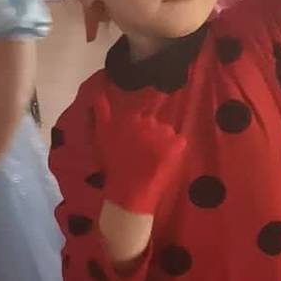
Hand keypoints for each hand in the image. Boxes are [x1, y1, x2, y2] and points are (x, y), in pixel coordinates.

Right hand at [93, 97, 185, 217]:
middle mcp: (150, 120)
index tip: (134, 144)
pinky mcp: (178, 143)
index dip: (138, 131)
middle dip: (150, 136)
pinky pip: (180, 141)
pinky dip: (175, 149)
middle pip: (153, 125)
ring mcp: (165, 131)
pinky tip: (165, 160)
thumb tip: (100, 93)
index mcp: (132, 117)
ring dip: (162, 142)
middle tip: (142, 154)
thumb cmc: (113, 163)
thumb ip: (101, 111)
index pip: (140, 118)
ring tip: (153, 159)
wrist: (130, 188)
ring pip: (166, 133)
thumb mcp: (101, 135)